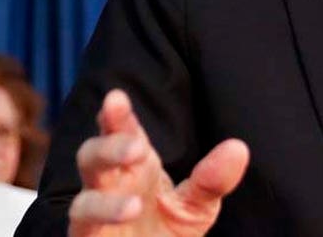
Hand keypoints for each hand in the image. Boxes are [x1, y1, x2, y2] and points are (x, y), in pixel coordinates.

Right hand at [68, 89, 248, 236]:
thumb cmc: (166, 232)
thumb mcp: (198, 206)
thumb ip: (213, 180)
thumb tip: (238, 148)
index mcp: (136, 166)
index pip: (123, 133)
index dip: (117, 116)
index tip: (117, 98)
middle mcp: (110, 184)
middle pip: (94, 155)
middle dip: (110, 146)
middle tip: (137, 147)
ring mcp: (95, 212)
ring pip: (84, 197)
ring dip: (103, 201)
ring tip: (135, 202)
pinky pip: (84, 224)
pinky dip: (103, 216)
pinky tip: (129, 211)